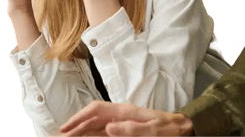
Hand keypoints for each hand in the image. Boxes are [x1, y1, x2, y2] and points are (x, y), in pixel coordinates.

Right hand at [59, 101, 193, 136]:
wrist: (182, 128)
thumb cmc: (169, 129)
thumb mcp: (152, 130)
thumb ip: (131, 129)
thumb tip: (108, 127)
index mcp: (125, 111)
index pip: (96, 110)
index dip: (79, 117)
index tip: (66, 128)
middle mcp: (121, 115)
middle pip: (93, 118)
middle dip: (76, 125)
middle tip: (62, 136)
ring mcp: (122, 122)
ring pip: (96, 125)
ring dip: (82, 131)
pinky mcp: (125, 130)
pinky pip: (104, 133)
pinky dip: (92, 135)